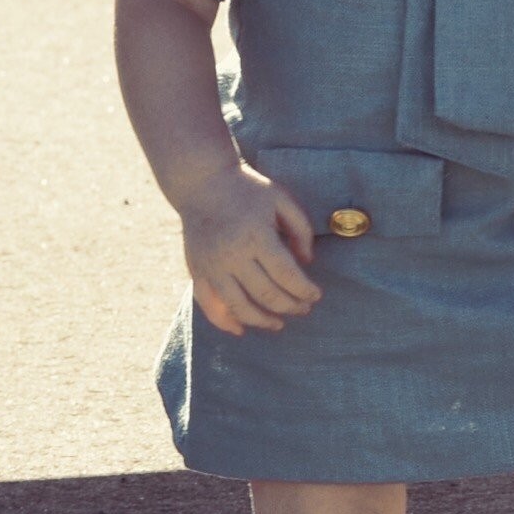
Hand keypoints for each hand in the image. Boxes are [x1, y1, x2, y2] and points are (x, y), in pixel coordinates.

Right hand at [173, 160, 320, 332]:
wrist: (202, 183)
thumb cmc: (248, 190)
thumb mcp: (282, 199)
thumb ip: (300, 230)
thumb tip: (307, 263)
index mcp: (256, 236)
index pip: (287, 275)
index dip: (305, 290)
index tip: (316, 295)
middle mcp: (232, 255)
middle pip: (266, 294)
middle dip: (290, 306)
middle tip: (304, 309)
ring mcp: (211, 266)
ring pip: (238, 307)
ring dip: (261, 321)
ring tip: (278, 324)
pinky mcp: (196, 271)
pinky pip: (208, 305)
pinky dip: (224, 322)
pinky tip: (240, 329)